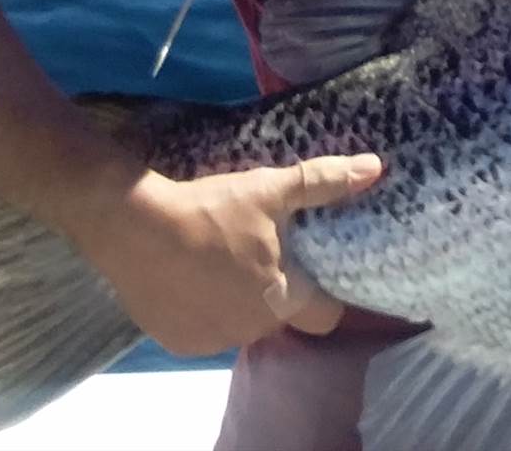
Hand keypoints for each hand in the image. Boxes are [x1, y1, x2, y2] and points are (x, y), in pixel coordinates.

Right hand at [67, 154, 383, 355]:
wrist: (134, 225)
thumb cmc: (211, 209)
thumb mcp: (270, 189)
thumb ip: (324, 183)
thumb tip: (376, 168)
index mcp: (283, 300)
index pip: (326, 316)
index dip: (326, 295)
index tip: (314, 271)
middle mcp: (252, 330)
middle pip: (279, 318)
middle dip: (275, 292)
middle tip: (259, 256)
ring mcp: (212, 341)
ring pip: (239, 325)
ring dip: (237, 304)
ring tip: (219, 265)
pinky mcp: (177, 342)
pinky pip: (203, 331)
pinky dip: (201, 311)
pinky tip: (190, 280)